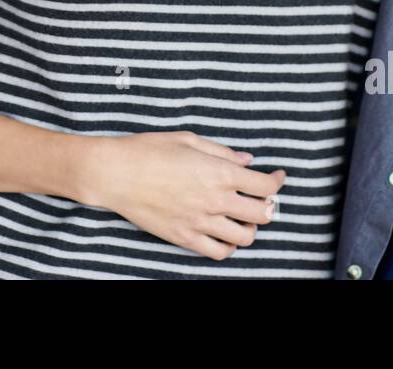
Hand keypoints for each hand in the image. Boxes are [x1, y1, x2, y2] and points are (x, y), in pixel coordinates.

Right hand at [84, 131, 286, 260]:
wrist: (115, 174)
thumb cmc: (149, 150)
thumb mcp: (188, 140)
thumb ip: (222, 152)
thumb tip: (246, 160)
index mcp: (219, 172)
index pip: (265, 186)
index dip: (277, 181)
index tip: (276, 176)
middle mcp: (215, 200)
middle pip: (263, 213)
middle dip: (269, 205)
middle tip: (262, 198)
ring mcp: (201, 222)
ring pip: (245, 237)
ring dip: (250, 227)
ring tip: (241, 216)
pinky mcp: (185, 238)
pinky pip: (219, 252)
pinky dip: (228, 246)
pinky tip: (223, 233)